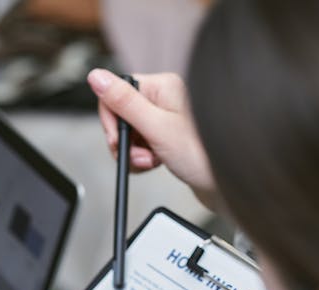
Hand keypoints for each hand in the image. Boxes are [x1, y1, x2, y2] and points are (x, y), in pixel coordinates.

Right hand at [87, 68, 216, 208]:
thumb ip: (124, 102)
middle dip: (124, 141)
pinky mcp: (166, 137)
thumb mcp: (156, 128)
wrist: (222, 185)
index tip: (117, 141)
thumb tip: (96, 76)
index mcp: (162, 86)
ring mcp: (165, 119)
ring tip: (152, 162)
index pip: (117, 92)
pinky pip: (140, 145)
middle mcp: (164, 98)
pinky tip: (155, 164)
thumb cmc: (200, 156)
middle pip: (122, 115)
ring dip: (134, 153)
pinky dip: (141, 158)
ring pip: (129, 133)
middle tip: (140, 156)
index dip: (112, 120)